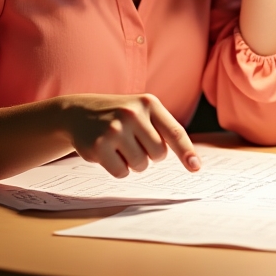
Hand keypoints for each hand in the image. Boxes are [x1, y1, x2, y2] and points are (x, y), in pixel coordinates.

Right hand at [60, 93, 200, 178]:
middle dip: (150, 155)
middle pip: (159, 154)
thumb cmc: (120, 115)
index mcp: (149, 103)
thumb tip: (191, 160)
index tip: (196, 167)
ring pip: (141, 166)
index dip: (186, 151)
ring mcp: (115, 129)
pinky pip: (121, 173)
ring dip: (133, 162)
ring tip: (120, 145)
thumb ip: (163, 129)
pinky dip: (118, 168)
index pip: (174, 131)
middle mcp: (133, 113)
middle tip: (135, 142)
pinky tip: (108, 152)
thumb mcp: (142, 110)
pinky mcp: (99, 146)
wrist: (79, 112)